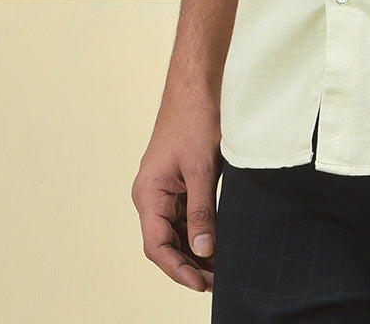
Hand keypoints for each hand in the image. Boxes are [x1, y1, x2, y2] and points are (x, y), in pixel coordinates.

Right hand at [132, 93, 221, 291]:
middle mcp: (151, 195)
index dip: (178, 269)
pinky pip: (184, 215)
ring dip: (195, 250)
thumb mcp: (202, 168)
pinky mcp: (177, 181)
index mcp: (149, 193)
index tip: (201, 284)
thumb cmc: (195, 118)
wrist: (198, 84)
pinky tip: (217, 242)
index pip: (158, 246)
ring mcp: (164, 189)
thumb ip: (202, 210)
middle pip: (166, 243)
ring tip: (220, 268)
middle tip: (218, 280)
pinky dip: (199, 231)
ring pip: (176, 231)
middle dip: (189, 264)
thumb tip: (203, 249)